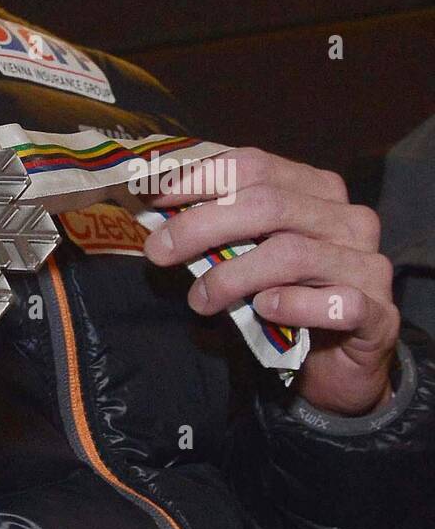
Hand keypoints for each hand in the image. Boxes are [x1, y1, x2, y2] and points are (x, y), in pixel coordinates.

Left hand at [142, 147, 399, 415]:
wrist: (340, 364)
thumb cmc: (284, 296)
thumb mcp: (246, 251)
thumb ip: (215, 224)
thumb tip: (152, 205)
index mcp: (314, 188)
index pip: (251, 164)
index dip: (197, 177)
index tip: (149, 195)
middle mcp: (346, 216)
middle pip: (266, 204)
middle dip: (201, 225)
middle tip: (158, 251)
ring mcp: (367, 263)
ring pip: (289, 253)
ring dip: (231, 276)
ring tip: (198, 300)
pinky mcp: (378, 313)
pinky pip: (333, 302)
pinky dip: (290, 305)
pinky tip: (263, 311)